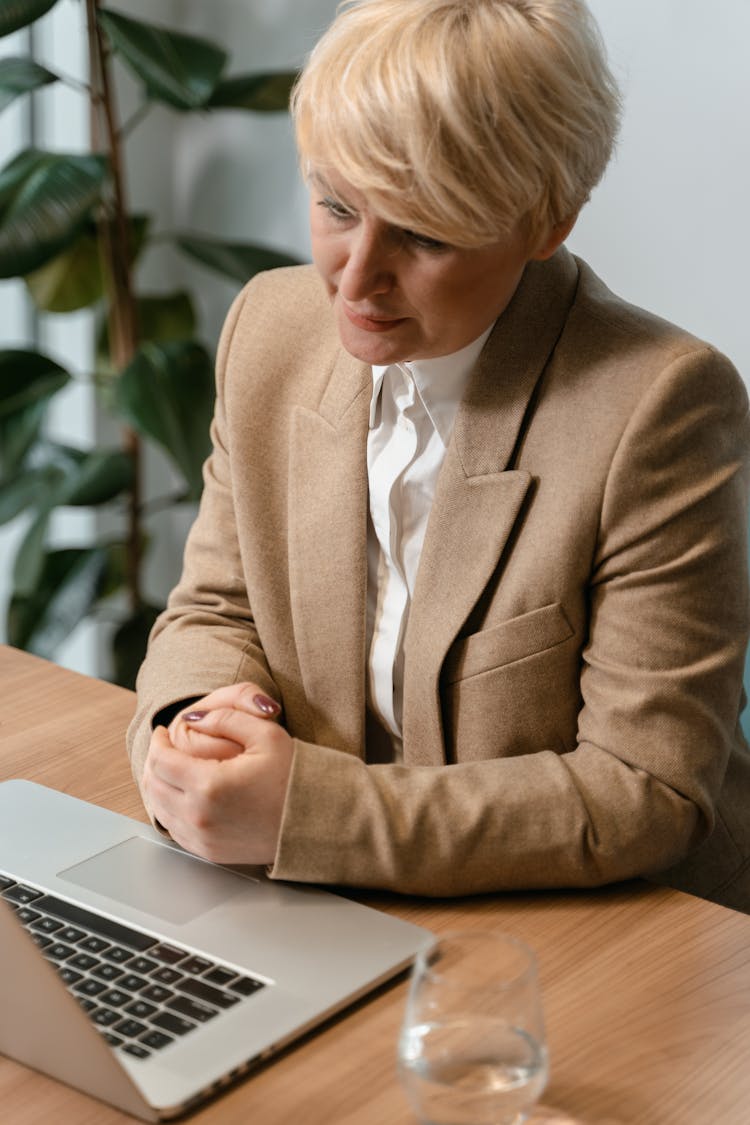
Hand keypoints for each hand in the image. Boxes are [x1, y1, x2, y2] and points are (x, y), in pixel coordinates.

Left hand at [143, 686, 292, 865]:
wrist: (315, 822)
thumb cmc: (295, 778)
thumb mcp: (266, 734)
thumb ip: (225, 717)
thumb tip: (193, 718)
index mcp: (210, 785)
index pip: (161, 760)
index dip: (158, 741)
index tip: (163, 731)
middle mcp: (200, 816)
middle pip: (154, 784)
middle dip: (155, 761)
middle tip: (164, 747)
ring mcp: (202, 839)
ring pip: (159, 808)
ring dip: (160, 785)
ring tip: (172, 768)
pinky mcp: (209, 852)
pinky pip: (174, 829)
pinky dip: (171, 808)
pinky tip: (184, 793)